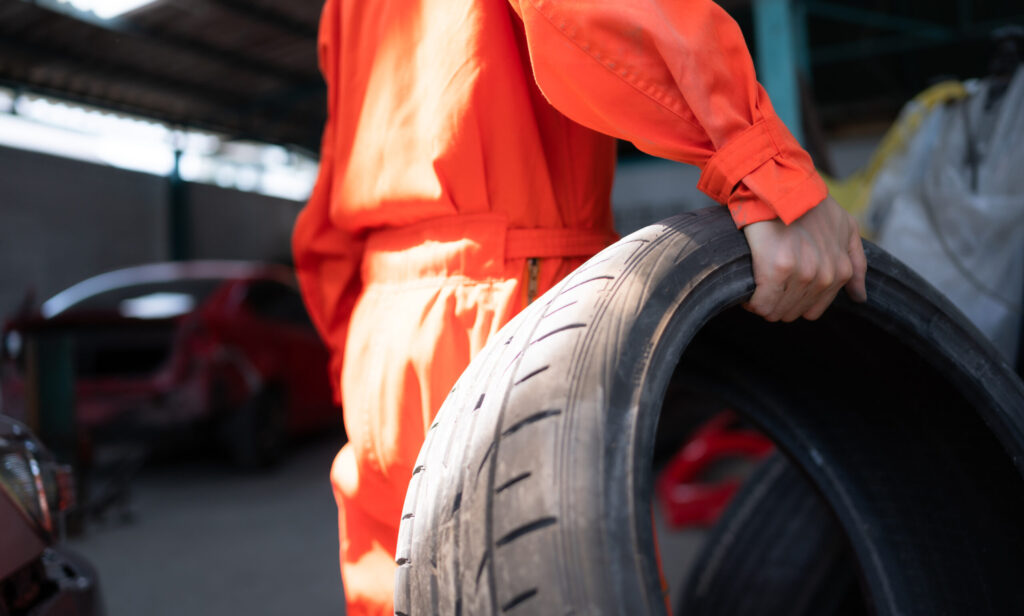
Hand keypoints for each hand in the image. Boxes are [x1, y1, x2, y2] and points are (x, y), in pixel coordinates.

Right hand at [742, 195, 866, 321]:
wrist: (781, 185)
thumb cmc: (809, 204)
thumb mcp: (846, 227)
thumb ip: (856, 262)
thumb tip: (859, 297)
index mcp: (840, 271)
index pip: (811, 310)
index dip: (789, 300)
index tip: (778, 286)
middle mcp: (824, 276)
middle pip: (791, 313)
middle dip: (775, 303)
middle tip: (764, 282)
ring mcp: (802, 275)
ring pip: (774, 311)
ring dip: (761, 302)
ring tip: (755, 282)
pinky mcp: (777, 270)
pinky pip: (760, 304)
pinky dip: (751, 300)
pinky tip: (747, 286)